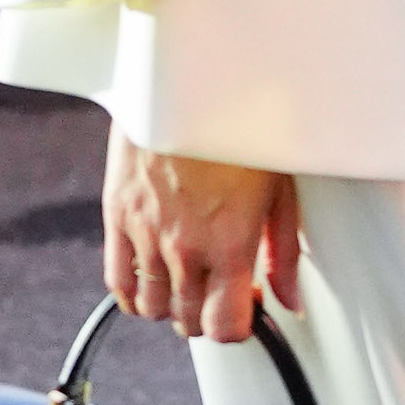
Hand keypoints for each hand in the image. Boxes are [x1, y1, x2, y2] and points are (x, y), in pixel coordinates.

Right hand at [103, 126, 301, 343]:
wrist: (191, 78)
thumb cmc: (242, 124)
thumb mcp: (278, 186)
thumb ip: (282, 250)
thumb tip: (288, 299)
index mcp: (230, 242)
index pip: (224, 326)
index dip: (236, 326)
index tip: (244, 308)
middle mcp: (185, 246)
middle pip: (187, 322)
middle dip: (207, 315)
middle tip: (218, 289)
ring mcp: (146, 232)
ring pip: (153, 307)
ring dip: (172, 304)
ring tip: (188, 278)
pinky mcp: (117, 214)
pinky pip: (117, 280)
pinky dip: (133, 292)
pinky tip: (151, 277)